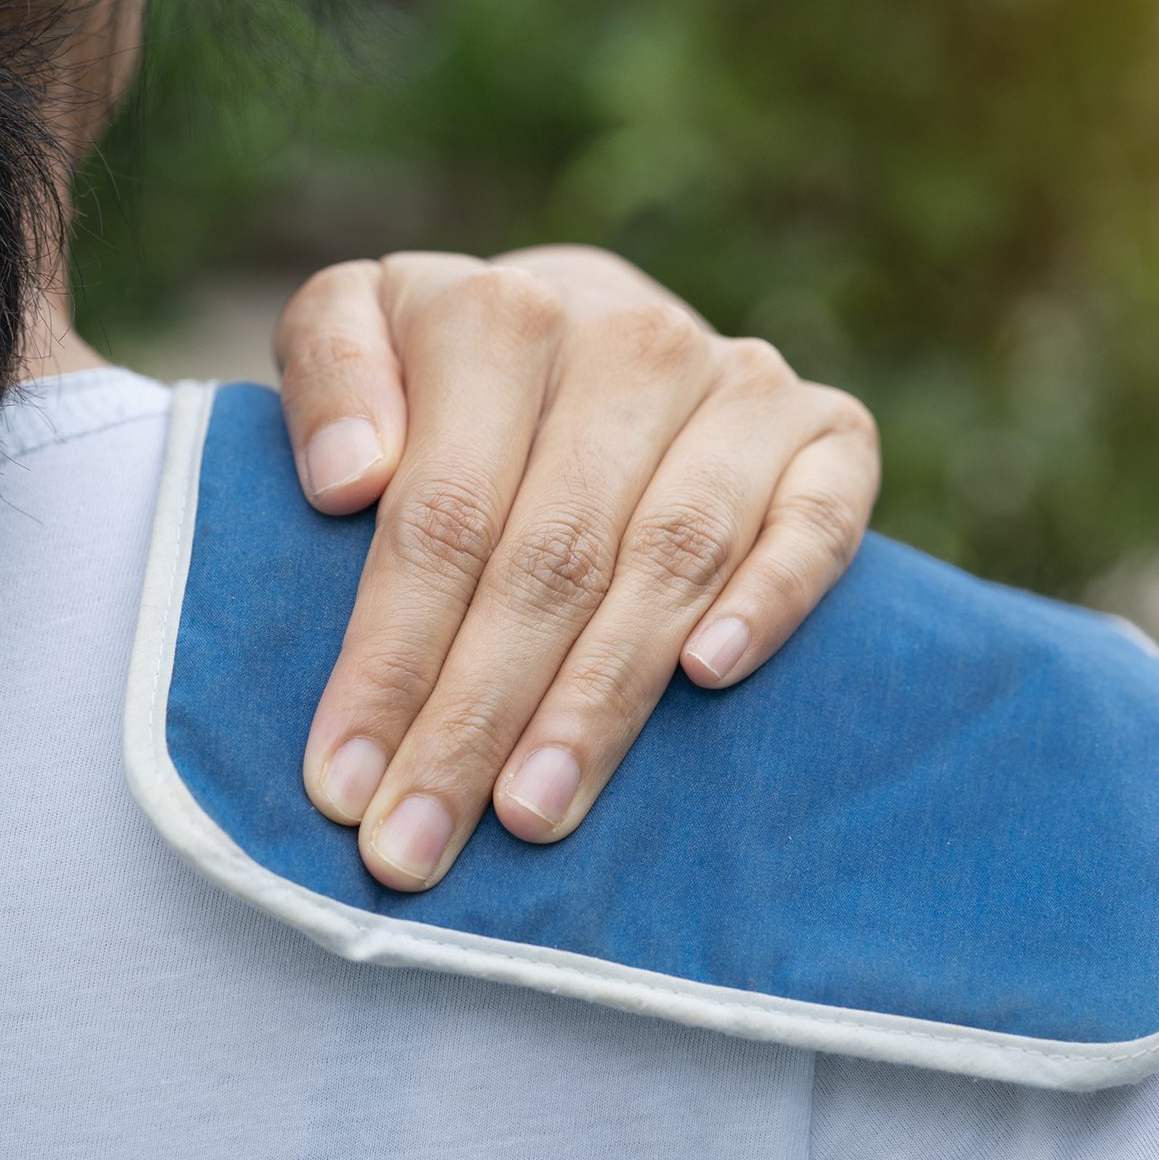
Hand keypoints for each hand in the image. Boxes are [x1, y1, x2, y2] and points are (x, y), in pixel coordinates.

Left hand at [271, 245, 878, 890]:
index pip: (441, 514)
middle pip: (552, 554)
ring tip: (535, 810)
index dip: (391, 656)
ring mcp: (741, 382)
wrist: (595, 325)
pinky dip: (770, 598)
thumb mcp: (357, 327)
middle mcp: (632, 338)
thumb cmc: (452, 370)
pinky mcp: (830, 430)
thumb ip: (328, 371)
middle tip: (420, 846)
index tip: (341, 785)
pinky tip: (709, 676)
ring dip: (603, 696)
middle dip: (478, 715)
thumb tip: (348, 480)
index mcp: (502, 313)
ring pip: (672, 554)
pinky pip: (818, 522)